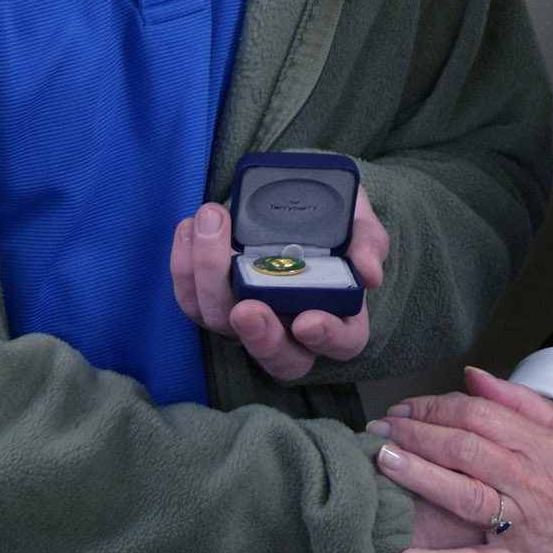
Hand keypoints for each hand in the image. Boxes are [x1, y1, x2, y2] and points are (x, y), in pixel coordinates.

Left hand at [170, 185, 387, 381]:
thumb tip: (369, 274)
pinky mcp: (215, 299)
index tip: (309, 320)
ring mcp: (251, 316)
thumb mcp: (359, 222)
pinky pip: (191, 300)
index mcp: (339, 315)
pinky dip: (183, 267)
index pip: (341, 343)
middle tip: (246, 308)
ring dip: (209, 281)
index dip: (326, 338)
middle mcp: (292, 327)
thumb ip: (369, 243)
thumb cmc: (334, 219)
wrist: (297, 198)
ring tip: (211, 227)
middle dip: (258, 337)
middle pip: (275, 354)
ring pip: (223, 323)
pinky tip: (188, 228)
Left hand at [369, 368, 552, 552]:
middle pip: (462, 447)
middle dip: (415, 434)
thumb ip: (519, 401)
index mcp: (538, 442)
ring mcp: (524, 524)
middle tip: (377, 432)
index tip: (404, 409)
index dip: (434, 407)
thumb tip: (473, 375)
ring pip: (464, 494)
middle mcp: (528, 479)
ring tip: (384, 466)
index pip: (475, 413)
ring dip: (419, 478)